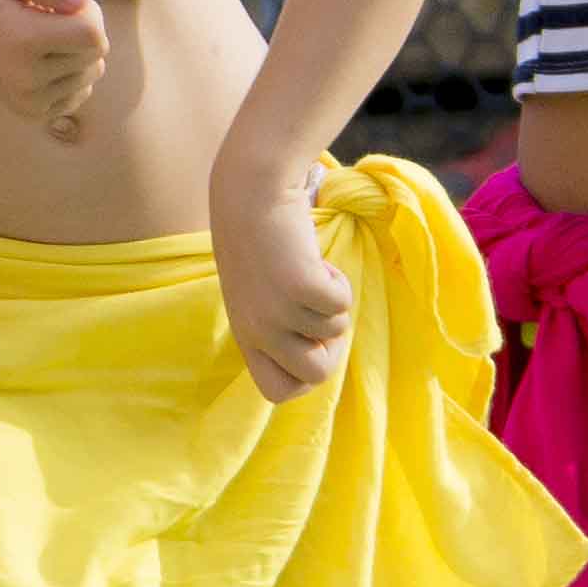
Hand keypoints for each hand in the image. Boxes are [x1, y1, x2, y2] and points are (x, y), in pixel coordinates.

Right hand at [0, 0, 107, 136]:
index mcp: (22, 41)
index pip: (92, 35)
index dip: (89, 13)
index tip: (65, 3)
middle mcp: (27, 80)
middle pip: (96, 54)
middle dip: (84, 30)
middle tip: (53, 17)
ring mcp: (30, 102)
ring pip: (92, 73)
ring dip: (78, 52)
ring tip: (46, 37)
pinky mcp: (35, 113)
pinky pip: (82, 91)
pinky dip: (71, 72)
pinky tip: (44, 59)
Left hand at [211, 167, 354, 404]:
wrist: (250, 195)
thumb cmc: (259, 242)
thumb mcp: (257, 295)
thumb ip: (276, 327)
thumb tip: (320, 353)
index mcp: (245, 336)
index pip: (276, 391)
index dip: (303, 374)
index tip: (310, 343)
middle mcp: (258, 331)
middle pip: (315, 375)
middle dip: (332, 348)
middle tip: (321, 312)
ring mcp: (278, 311)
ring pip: (335, 330)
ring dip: (333, 301)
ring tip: (309, 270)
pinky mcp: (300, 288)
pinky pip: (342, 304)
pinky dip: (339, 281)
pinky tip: (316, 261)